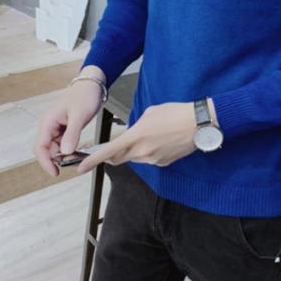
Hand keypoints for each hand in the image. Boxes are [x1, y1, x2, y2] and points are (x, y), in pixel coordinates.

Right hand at [33, 66, 105, 176]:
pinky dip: (69, 149)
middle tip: (71, 165)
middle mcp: (49, 125)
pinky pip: (63, 143)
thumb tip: (65, 153)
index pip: (40, 147)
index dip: (46, 162)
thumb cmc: (84, 96)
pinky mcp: (65, 128)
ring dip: (63, 155)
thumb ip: (72, 135)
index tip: (55, 172)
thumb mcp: (79, 116)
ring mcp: (56, 127)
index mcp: (48, 122)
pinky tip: (78, 152)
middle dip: (56, 160)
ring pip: (55, 148)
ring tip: (76, 159)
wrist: (92, 85)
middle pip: (46, 150)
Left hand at [76, 101, 198, 173]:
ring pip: (136, 158)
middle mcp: (142, 152)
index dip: (93, 161)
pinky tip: (161, 140)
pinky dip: (150, 151)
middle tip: (111, 148)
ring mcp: (153, 160)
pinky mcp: (163, 163)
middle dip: (113, 155)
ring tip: (152, 134)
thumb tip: (133, 134)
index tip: (81, 167)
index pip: (109, 152)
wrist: (199, 124)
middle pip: (120, 158)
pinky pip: (149, 159)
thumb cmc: (176, 113)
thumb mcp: (150, 112)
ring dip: (136, 150)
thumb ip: (136, 126)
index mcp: (136, 136)